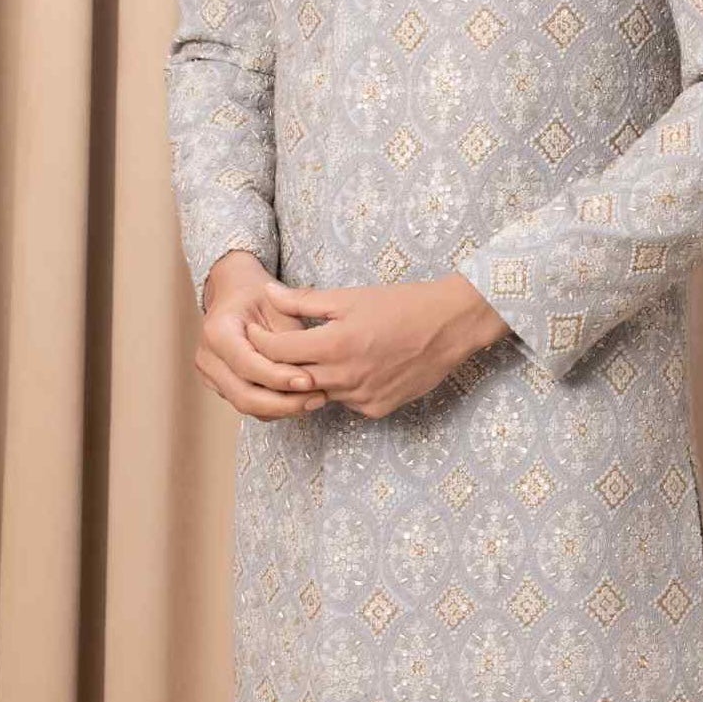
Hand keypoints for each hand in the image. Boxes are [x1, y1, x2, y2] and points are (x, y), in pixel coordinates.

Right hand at [195, 252, 331, 419]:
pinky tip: (301, 400)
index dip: (278, 377)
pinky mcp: (221, 387)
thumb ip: (290, 338)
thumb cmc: (260, 297)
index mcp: (217, 331)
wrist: (237, 294)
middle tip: (318, 398)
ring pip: (247, 405)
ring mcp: (211, 376)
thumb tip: (308, 372)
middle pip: (244, 395)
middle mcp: (208, 357)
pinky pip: (250, 405)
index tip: (310, 381)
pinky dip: (276, 408)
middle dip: (284, 403)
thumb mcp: (280, 304)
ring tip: (316, 400)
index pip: (247, 365)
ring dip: (283, 409)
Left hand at [246, 272, 510, 418]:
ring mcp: (362, 397)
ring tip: (311, 357)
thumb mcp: (350, 297)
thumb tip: (268, 293)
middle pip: (292, 378)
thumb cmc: (401, 305)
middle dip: (278, 364)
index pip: (277, 351)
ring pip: (318, 393)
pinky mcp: (377, 408)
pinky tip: (348, 370)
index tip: (252, 331)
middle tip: (272, 349)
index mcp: (334, 344)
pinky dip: (340, 388)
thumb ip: (304, 301)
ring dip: (309, 378)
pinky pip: (346, 402)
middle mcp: (345, 376)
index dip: (259, 341)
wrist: (450, 326)